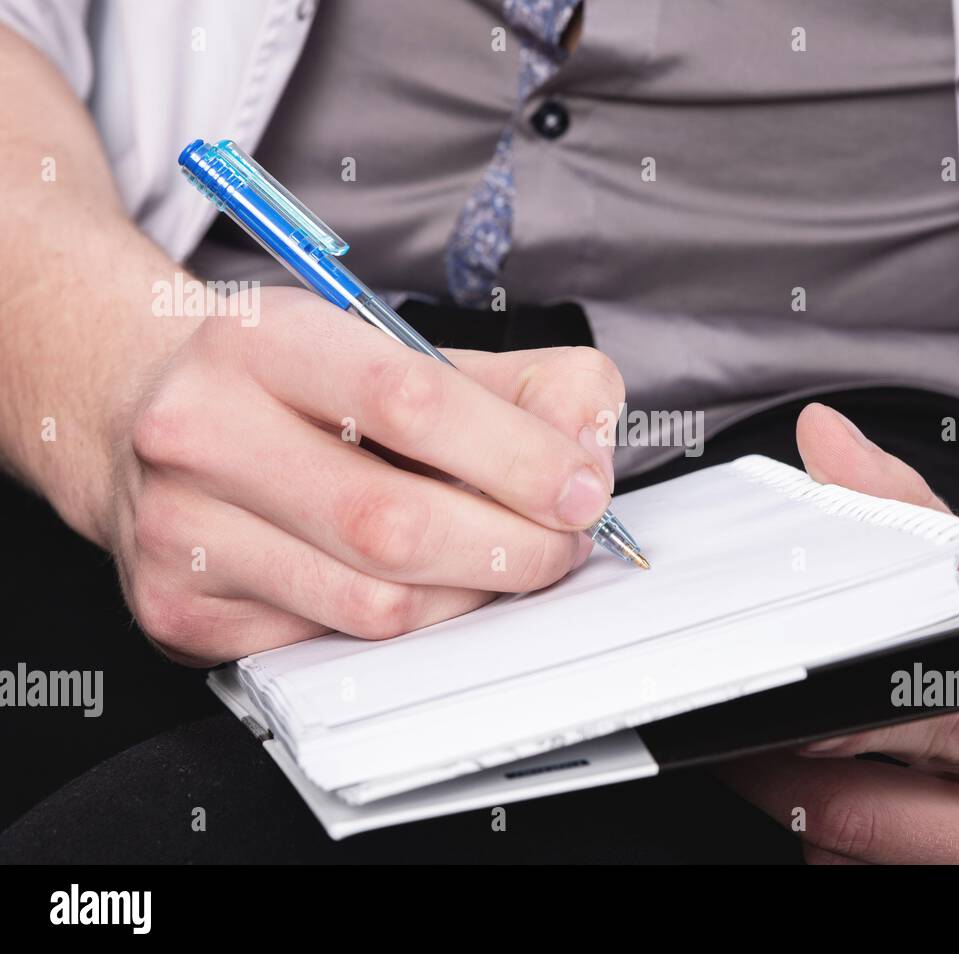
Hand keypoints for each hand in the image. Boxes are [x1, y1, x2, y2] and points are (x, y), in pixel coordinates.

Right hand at [106, 287, 621, 664]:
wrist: (139, 416)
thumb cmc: (289, 386)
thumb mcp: (396, 347)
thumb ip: (516, 383)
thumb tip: (588, 445)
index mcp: (261, 338)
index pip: (410, 401)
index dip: (519, 457)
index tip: (581, 490)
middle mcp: (200, 430)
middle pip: (394, 522)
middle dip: (512, 547)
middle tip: (561, 545)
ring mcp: (179, 528)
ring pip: (372, 601)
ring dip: (469, 594)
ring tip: (500, 563)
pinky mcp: (179, 608)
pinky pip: (332, 643)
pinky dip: (407, 626)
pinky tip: (421, 585)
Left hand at [718, 402, 958, 862]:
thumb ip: (913, 514)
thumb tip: (825, 441)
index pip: (922, 716)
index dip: (826, 707)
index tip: (761, 687)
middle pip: (868, 817)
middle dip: (779, 767)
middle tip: (738, 721)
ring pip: (864, 869)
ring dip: (811, 814)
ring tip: (799, 755)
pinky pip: (886, 893)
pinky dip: (850, 854)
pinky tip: (861, 802)